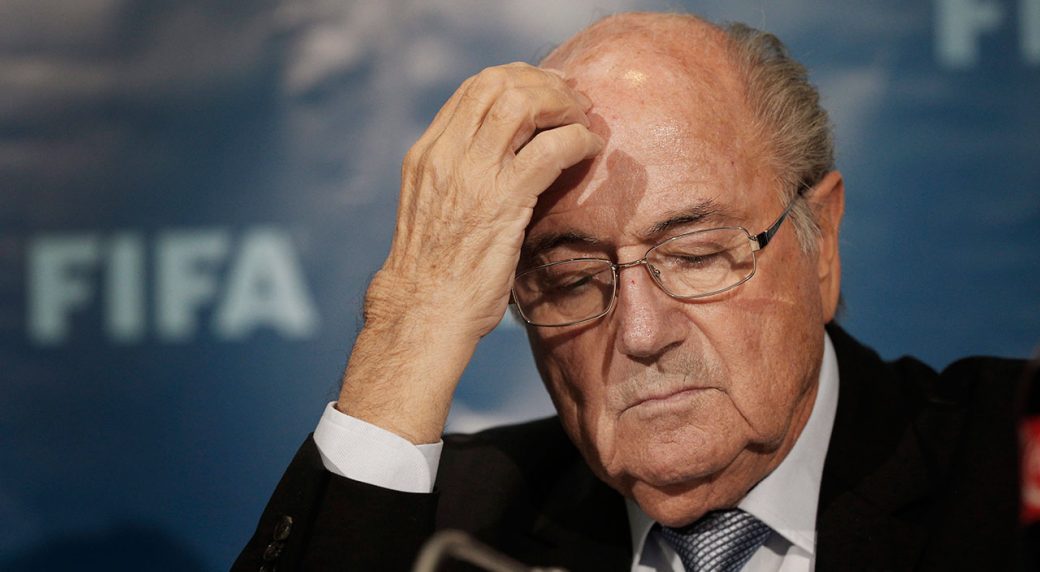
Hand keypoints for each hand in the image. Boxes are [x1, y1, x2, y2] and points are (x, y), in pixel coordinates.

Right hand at [338, 63, 603, 443]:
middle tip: (573, 103)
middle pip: (500, 82)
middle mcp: (446, 154)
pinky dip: (579, 140)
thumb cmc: (436, 275)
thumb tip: (505, 164)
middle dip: (545, 83)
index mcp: (427, 154)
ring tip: (583, 123)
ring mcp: (472, 173)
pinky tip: (590, 151)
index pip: (475, 88)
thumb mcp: (436, 211)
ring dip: (563, 106)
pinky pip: (552, 148)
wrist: (423, 312)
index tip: (547, 91)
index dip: (519, 79)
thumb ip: (461, 180)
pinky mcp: (503, 199)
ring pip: (525, 103)